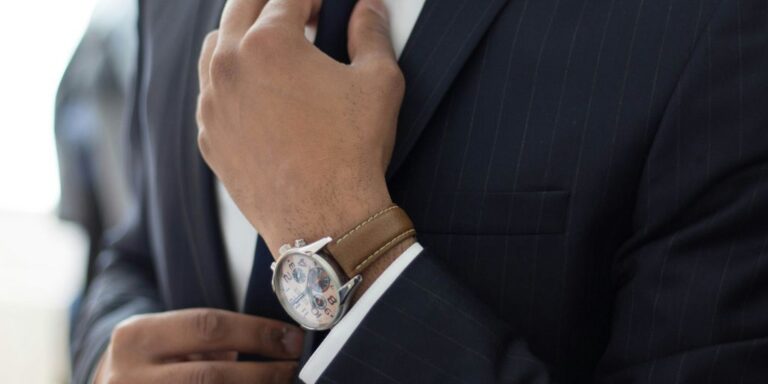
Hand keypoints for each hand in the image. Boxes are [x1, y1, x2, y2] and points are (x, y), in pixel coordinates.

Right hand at [93, 309, 303, 383]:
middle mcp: (129, 376)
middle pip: (212, 376)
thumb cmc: (149, 362)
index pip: (208, 326)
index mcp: (137, 337)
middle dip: (264, 374)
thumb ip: (208, 340)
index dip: (257, 333)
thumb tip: (277, 345)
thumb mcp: (165, 339)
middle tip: (295, 369)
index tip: (292, 340)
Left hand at [196, 0, 404, 255]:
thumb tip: (369, 7)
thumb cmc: (353, 152)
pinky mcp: (208, 138)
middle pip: (241, 7)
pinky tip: (258, 93)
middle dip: (272, 2)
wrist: (325, 221)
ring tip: (274, 47)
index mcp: (268, 43)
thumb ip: (371, 32)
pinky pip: (210, 94)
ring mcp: (212, 105)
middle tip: (302, 12)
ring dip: (243, 35)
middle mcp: (228, 67)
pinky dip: (231, 81)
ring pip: (215, 47)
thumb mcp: (378, 82)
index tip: (326, 4)